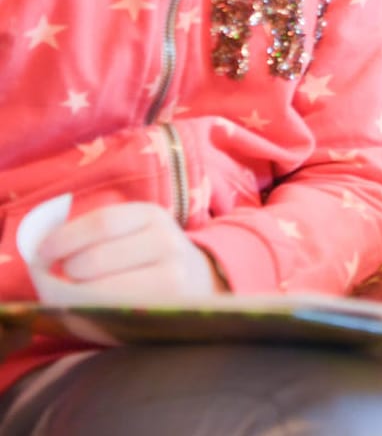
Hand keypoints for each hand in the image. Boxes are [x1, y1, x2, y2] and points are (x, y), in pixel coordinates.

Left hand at [34, 203, 224, 300]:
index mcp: (151, 215)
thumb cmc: (144, 260)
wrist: (196, 283)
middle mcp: (166, 242)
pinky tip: (86, 308)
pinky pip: (110, 310)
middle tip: (57, 280)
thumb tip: (39, 250)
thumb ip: (90, 236)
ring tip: (71, 295)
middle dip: (66, 272)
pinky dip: (87, 312)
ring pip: (98, 289)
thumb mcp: (128, 234)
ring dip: (72, 295)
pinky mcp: (165, 307)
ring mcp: (171, 277)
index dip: (62, 239)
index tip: (40, 254)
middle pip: (94, 258)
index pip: (100, 223)